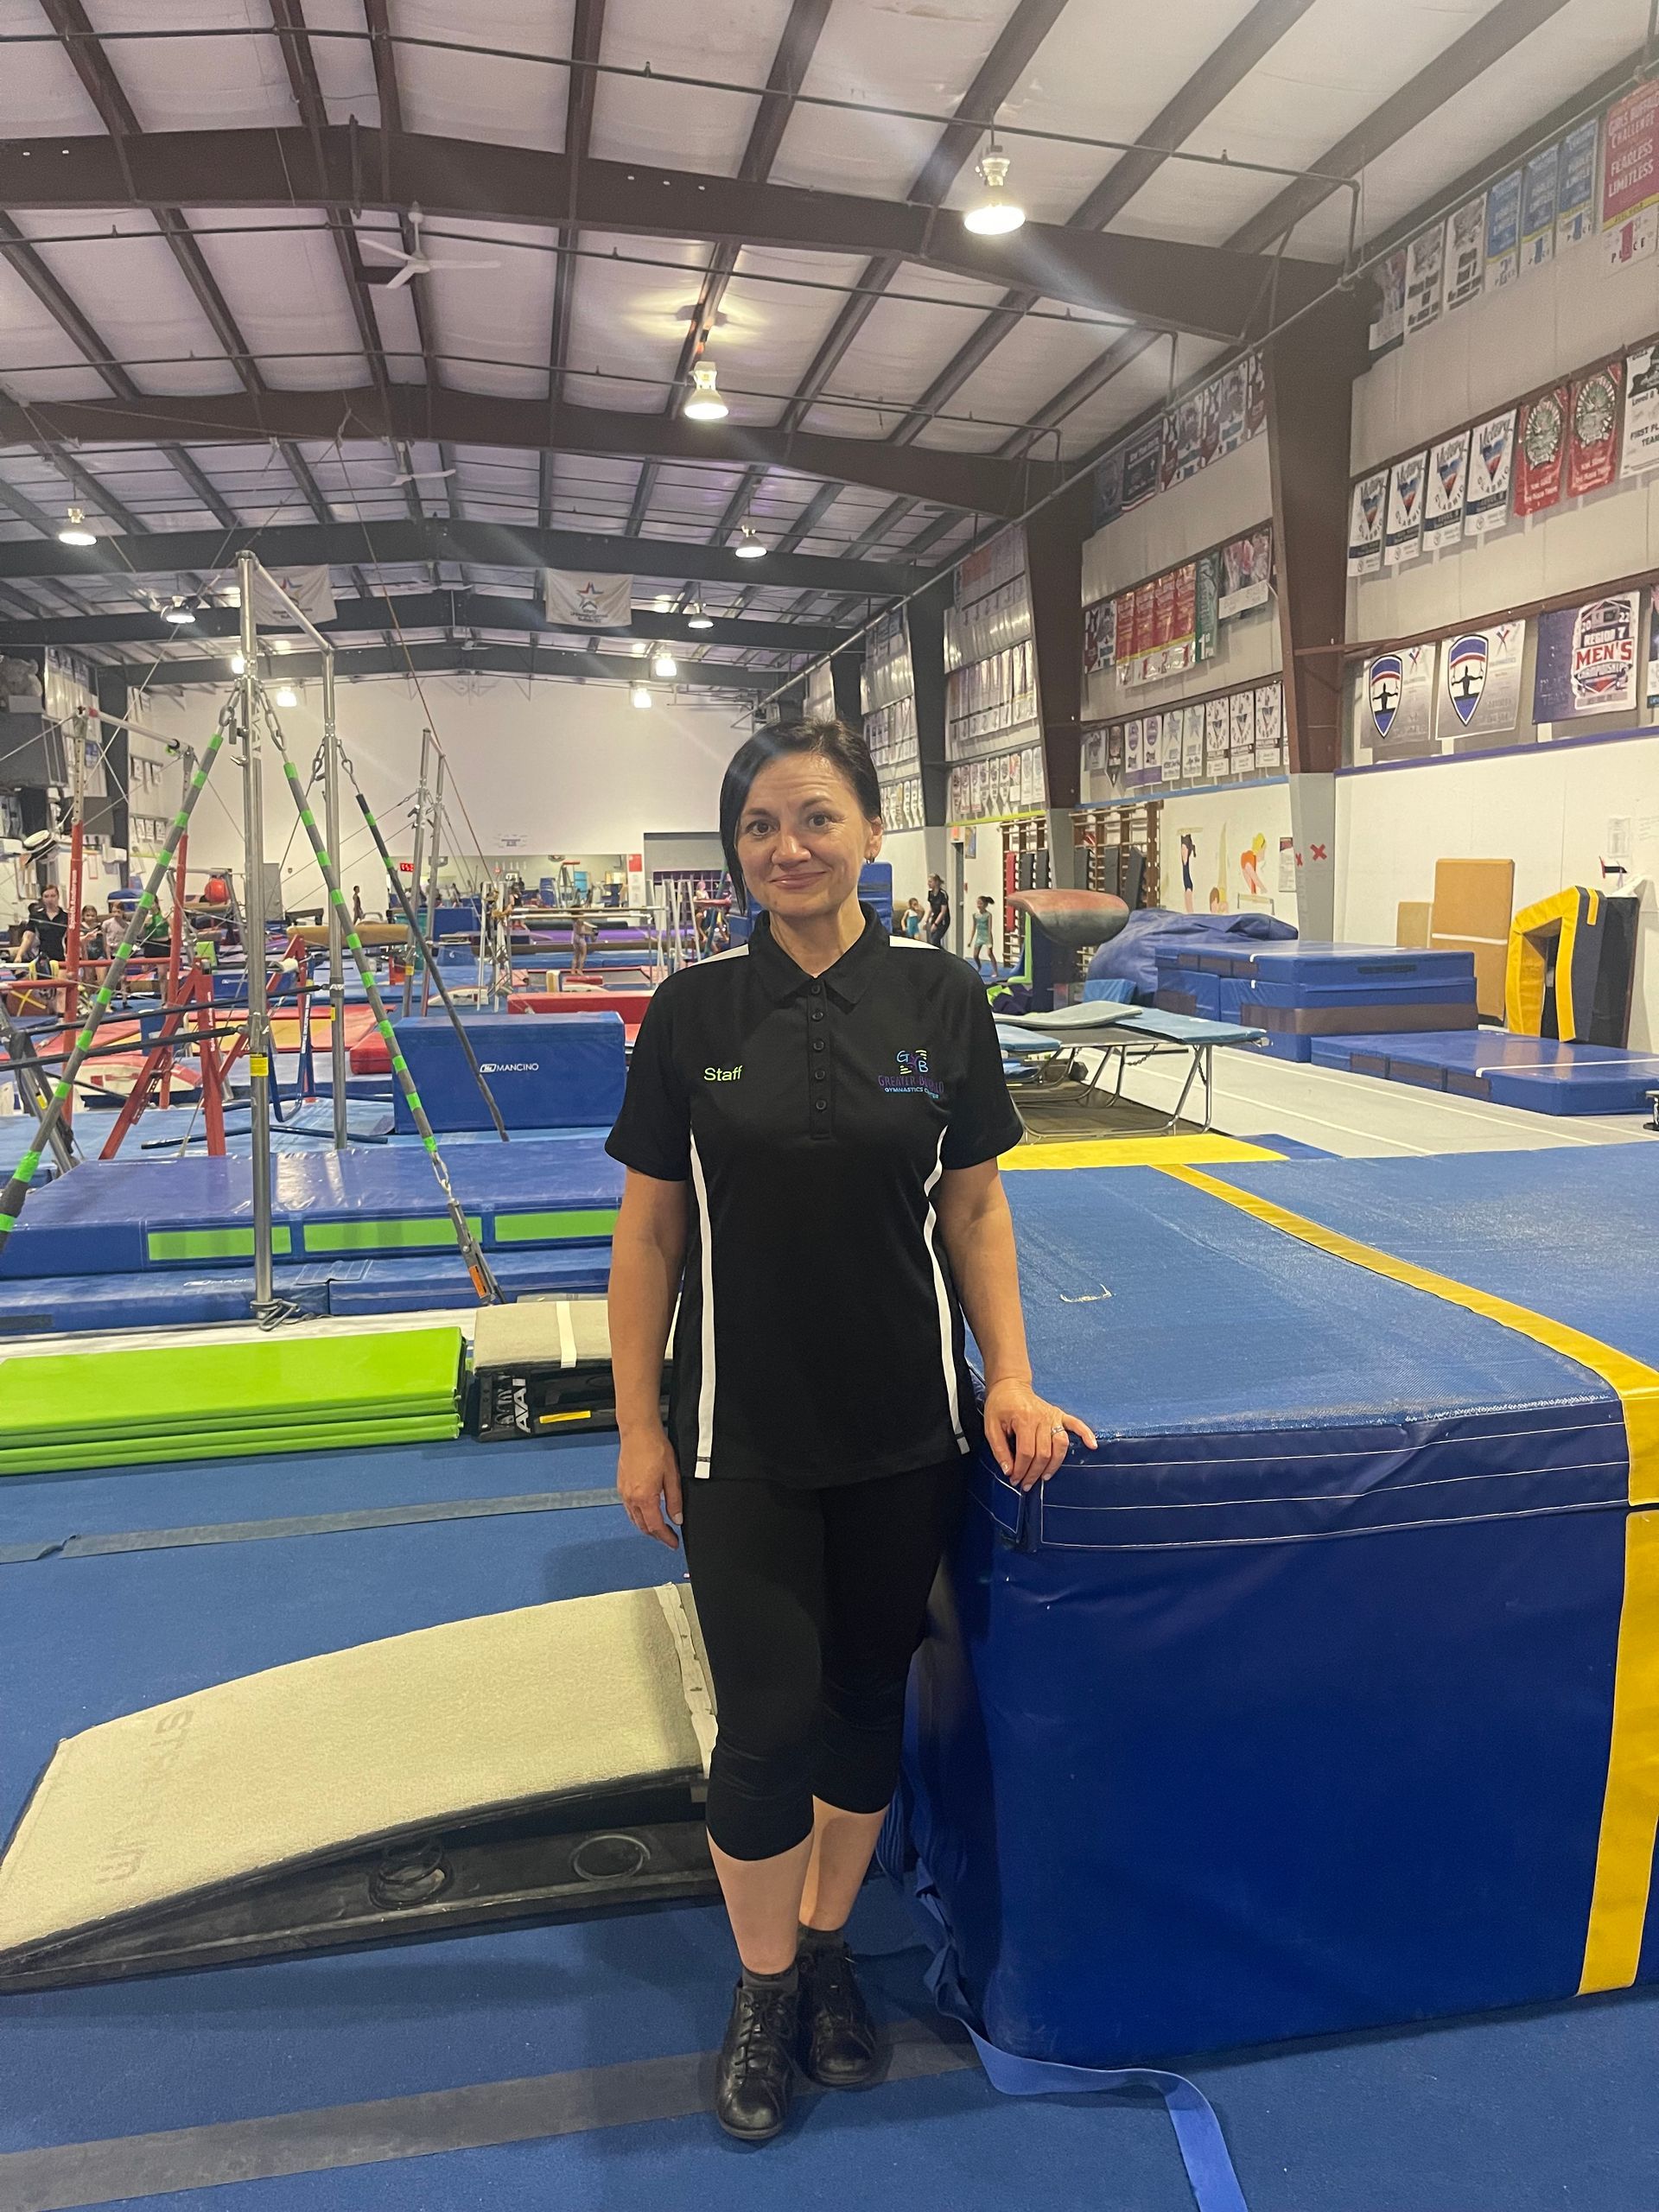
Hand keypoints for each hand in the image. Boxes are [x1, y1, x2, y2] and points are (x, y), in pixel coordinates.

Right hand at [617, 1425, 683, 1548]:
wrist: (638, 1432)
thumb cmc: (655, 1448)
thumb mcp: (672, 1476)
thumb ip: (675, 1500)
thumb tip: (677, 1518)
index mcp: (645, 1497)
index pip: (656, 1527)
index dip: (666, 1538)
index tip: (674, 1543)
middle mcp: (631, 1498)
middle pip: (643, 1526)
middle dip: (656, 1535)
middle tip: (669, 1537)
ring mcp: (624, 1492)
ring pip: (634, 1519)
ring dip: (647, 1526)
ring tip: (660, 1527)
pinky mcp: (621, 1485)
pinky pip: (629, 1508)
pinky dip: (638, 1516)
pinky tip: (647, 1512)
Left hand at [982, 1379, 1096, 1491]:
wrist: (1010, 1386)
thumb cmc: (999, 1406)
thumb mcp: (990, 1427)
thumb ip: (1000, 1450)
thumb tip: (1009, 1471)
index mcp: (1024, 1419)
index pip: (1026, 1452)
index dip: (1021, 1470)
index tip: (1014, 1479)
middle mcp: (1042, 1418)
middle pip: (1043, 1453)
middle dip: (1034, 1473)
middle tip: (1026, 1484)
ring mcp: (1053, 1416)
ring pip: (1060, 1445)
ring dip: (1054, 1465)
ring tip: (1044, 1477)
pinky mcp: (1060, 1415)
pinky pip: (1076, 1425)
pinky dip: (1086, 1435)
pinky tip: (1092, 1446)